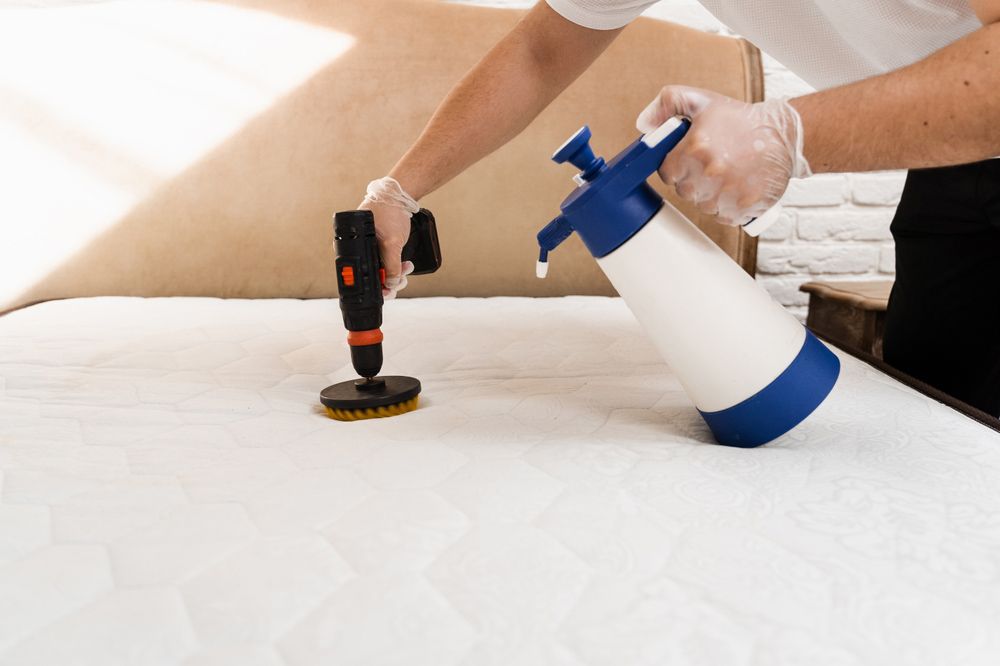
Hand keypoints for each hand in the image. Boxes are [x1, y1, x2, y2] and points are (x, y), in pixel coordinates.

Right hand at [358, 177, 418, 298]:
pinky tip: (407, 265)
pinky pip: (390, 266)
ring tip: (407, 268)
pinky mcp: (384, 250)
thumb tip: (391, 284)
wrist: (398, 198)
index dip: (373, 287)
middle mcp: (361, 251)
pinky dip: (399, 268)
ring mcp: (373, 251)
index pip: (359, 276)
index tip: (385, 293)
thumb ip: (392, 265)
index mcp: (354, 249)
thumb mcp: (392, 242)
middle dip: (389, 283)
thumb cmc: (389, 214)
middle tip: (399, 284)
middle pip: (372, 277)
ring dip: (397, 275)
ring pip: (383, 273)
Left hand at [636, 86, 810, 225]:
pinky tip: (737, 187)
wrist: (784, 135)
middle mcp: (709, 172)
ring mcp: (727, 192)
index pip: (667, 172)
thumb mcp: (702, 101)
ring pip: (703, 205)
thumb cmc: (742, 120)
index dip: (677, 166)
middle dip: (694, 180)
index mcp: (695, 147)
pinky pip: (722, 216)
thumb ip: (667, 104)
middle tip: (713, 164)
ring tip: (728, 174)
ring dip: (711, 194)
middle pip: (684, 191)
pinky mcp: (743, 207)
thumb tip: (643, 124)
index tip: (690, 160)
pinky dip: (728, 206)